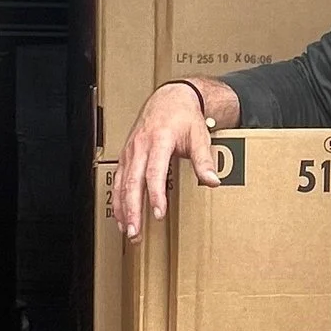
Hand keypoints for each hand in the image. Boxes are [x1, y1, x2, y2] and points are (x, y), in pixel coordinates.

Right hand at [112, 81, 225, 239]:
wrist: (170, 98)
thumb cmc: (184, 117)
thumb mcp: (199, 135)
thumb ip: (203, 160)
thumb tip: (212, 181)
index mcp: (158, 140)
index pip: (154, 172)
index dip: (155, 195)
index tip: (159, 213)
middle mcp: (140, 146)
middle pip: (132, 182)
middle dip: (133, 209)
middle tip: (136, 232)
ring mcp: (130, 151)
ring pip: (122, 184)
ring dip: (123, 209)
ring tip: (128, 231)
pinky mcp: (126, 156)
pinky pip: (118, 180)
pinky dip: (119, 200)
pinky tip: (122, 216)